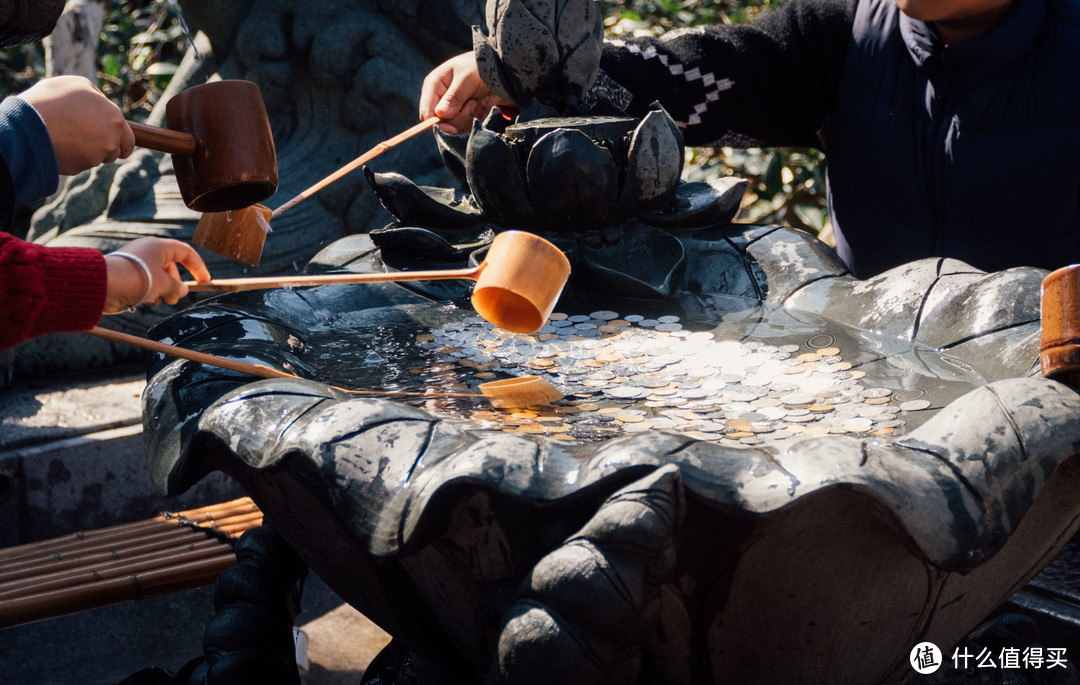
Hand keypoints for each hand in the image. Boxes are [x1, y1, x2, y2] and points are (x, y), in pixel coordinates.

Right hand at [19, 75, 135, 174]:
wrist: (27, 123)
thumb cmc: (52, 99)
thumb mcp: (78, 85)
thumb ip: (97, 97)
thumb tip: (103, 104)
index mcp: (114, 119)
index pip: (129, 140)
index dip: (123, 142)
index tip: (119, 145)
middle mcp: (110, 141)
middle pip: (115, 152)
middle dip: (106, 148)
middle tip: (89, 139)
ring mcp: (95, 157)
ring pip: (96, 158)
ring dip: (87, 151)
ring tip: (66, 135)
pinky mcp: (79, 168)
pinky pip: (78, 164)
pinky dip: (71, 156)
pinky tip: (57, 143)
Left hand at [104, 237, 210, 313]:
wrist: (104, 285)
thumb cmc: (137, 279)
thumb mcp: (164, 284)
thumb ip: (177, 287)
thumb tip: (181, 290)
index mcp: (159, 247)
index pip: (185, 253)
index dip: (198, 266)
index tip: (204, 281)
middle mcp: (148, 251)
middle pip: (171, 267)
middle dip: (175, 285)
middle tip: (174, 299)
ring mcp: (137, 262)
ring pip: (158, 277)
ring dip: (162, 291)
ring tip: (158, 301)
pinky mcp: (127, 273)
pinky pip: (145, 282)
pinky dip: (149, 292)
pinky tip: (145, 300)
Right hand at [419, 52, 515, 134]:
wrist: (497, 70)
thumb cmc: (478, 68)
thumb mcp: (467, 79)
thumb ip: (454, 97)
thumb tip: (440, 114)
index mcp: (433, 87)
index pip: (426, 114)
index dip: (437, 125)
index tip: (453, 128)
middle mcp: (439, 100)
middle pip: (442, 124)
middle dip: (461, 118)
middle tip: (473, 103)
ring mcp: (451, 109)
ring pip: (456, 128)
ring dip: (472, 116)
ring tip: (480, 100)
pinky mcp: (462, 116)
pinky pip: (467, 127)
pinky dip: (478, 117)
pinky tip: (484, 103)